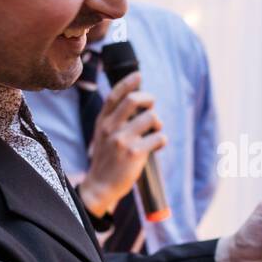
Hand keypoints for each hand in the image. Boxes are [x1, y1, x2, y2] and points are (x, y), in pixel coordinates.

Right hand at [79, 72, 166, 217]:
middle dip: (149, 99)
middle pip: (134, 100)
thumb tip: (136, 101)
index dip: (128, 83)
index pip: (115, 96)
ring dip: (158, 124)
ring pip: (151, 118)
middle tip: (152, 107)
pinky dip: (161, 140)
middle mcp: (110, 128)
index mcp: (102, 122)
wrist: (100, 186)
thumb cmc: (106, 159)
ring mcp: (122, 140)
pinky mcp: (134, 154)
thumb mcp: (102, 135)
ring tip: (155, 132)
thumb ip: (114, 119)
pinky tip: (157, 146)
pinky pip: (158, 138)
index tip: (139, 75)